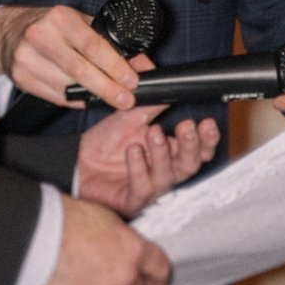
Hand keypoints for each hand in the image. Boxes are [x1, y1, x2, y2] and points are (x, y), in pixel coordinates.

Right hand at [0, 4, 142, 109]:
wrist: (6, 32)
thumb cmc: (50, 26)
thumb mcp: (78, 22)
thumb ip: (109, 41)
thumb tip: (143, 64)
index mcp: (60, 17)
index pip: (92, 45)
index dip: (114, 66)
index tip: (132, 80)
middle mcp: (41, 36)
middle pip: (80, 70)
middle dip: (107, 88)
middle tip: (126, 99)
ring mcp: (27, 59)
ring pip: (67, 87)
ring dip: (93, 97)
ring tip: (112, 100)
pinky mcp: (21, 78)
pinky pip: (55, 96)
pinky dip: (75, 101)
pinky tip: (88, 100)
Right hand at [36, 197, 171, 284]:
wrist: (36, 239)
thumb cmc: (67, 221)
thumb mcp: (107, 220)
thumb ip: (125, 241)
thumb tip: (129, 251)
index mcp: (134, 251)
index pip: (160, 271)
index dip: (157, 275)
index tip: (155, 279)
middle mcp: (125, 277)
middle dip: (128, 284)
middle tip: (109, 274)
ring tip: (84, 277)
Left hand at [76, 106, 219, 216]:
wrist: (77, 160)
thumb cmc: (107, 143)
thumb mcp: (131, 116)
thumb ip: (152, 102)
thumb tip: (168, 84)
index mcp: (170, 152)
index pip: (199, 150)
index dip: (207, 139)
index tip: (206, 123)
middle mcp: (165, 172)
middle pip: (190, 165)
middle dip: (191, 145)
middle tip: (186, 126)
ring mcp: (150, 188)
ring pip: (167, 176)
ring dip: (162, 152)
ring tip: (152, 132)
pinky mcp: (132, 200)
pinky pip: (141, 187)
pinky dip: (139, 168)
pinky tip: (133, 151)